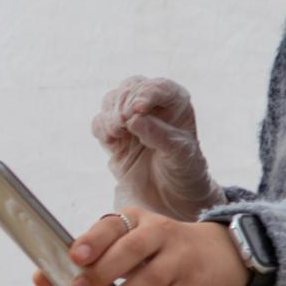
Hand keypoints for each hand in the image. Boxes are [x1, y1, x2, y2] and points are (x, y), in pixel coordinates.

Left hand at [32, 208, 249, 285]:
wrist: (218, 253)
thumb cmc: (157, 251)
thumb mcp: (128, 245)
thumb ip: (88, 261)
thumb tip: (40, 279)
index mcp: (136, 220)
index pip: (112, 225)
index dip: (93, 240)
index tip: (74, 256)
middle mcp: (160, 234)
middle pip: (132, 249)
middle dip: (104, 270)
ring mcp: (179, 260)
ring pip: (152, 280)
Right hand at [92, 77, 224, 220]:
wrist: (175, 198)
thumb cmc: (185, 171)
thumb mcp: (180, 154)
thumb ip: (159, 135)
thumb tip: (134, 119)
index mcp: (175, 102)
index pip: (158, 87)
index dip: (146, 93)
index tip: (138, 109)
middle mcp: (151, 105)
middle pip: (130, 88)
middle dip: (124, 102)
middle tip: (124, 120)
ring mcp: (131, 119)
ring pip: (112, 101)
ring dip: (111, 114)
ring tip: (118, 131)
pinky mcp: (115, 135)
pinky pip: (100, 123)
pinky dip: (102, 128)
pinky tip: (112, 139)